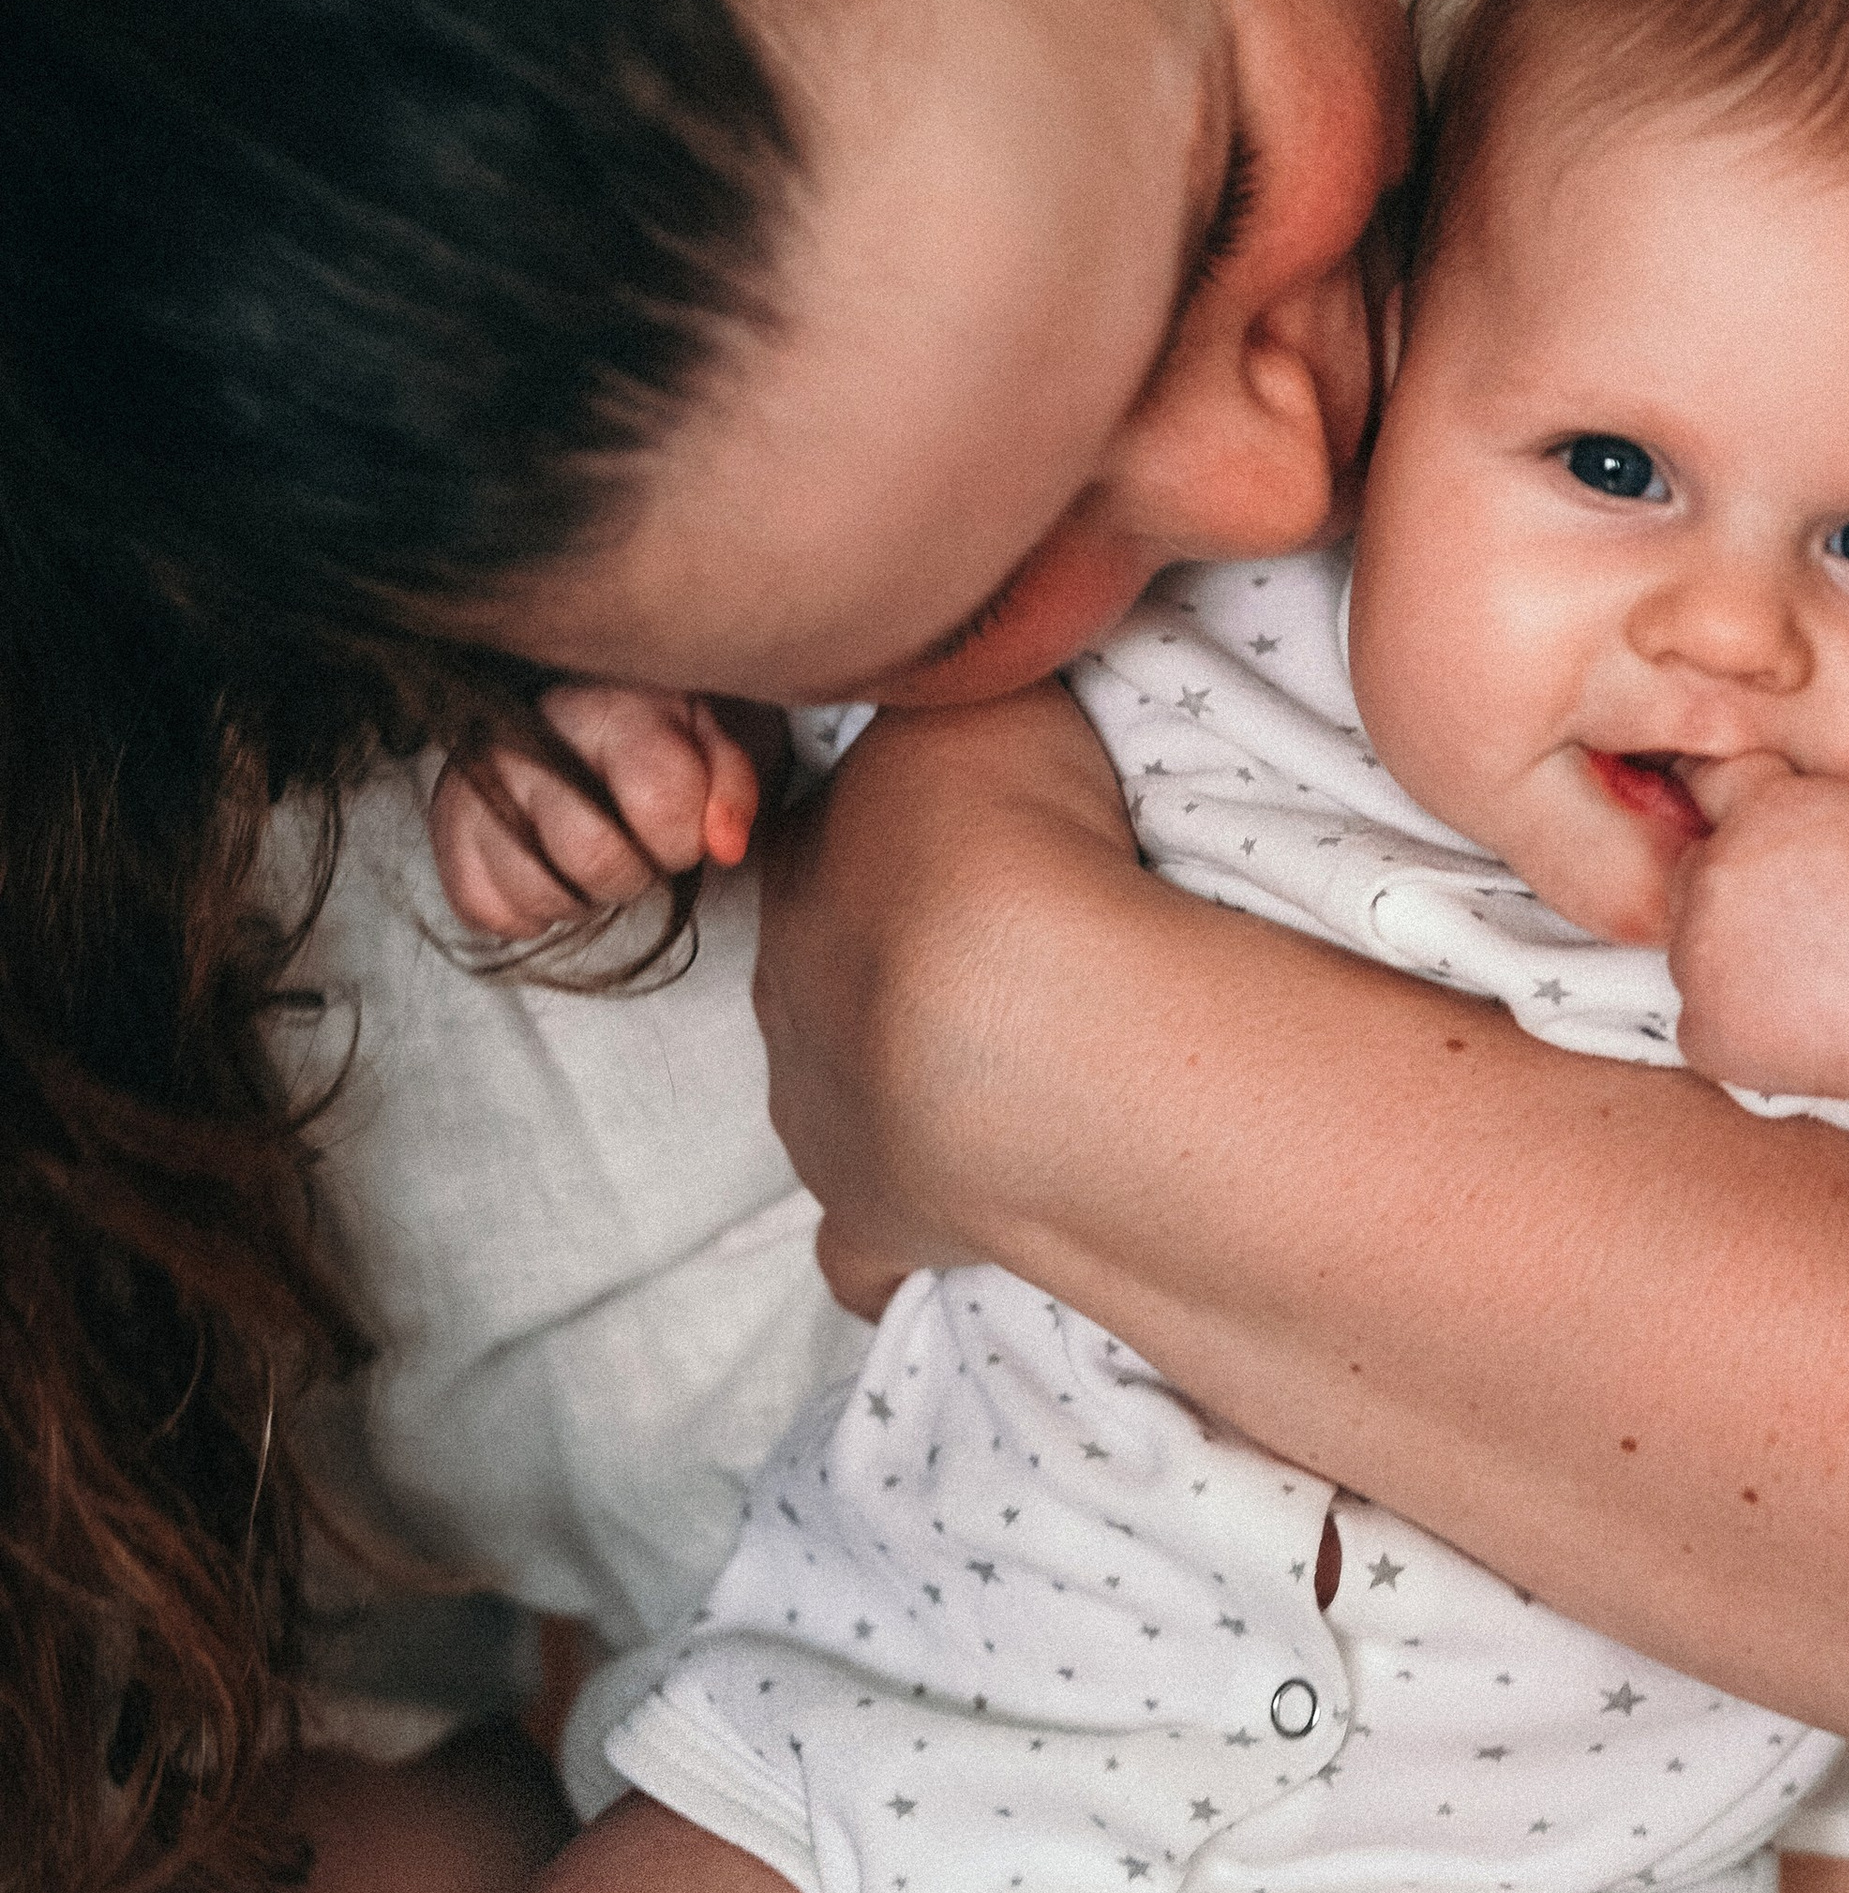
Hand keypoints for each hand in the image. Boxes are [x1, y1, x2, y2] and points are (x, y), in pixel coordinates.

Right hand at [427, 683, 764, 937]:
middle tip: (634, 849)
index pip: (660, 804)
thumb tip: (726, 846)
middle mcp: (524, 741)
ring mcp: (473, 787)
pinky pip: (486, 912)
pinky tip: (548, 870)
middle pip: (593, 858)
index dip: (683, 838)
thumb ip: (731, 786)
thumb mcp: (709, 739)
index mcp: (605, 708)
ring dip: (580, 897)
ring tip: (588, 856)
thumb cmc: (649, 735)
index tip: (681, 826)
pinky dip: (527, 912)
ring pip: (538, 894)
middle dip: (632, 873)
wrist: (570, 717)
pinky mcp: (444, 831)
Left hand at [756, 685, 1137, 1301]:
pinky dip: (887, 1246)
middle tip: (1003, 960)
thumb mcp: (998, 696)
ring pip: (831, 1096)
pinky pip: (857, 1253)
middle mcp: (789, 989)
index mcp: (810, 863)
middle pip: (825, 970)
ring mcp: (819, 1112)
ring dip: (900, 1089)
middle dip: (894, 967)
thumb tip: (995, 639)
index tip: (962, 844)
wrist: (1015, 1003)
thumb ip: (982, 679)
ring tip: (1008, 1080)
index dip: (892, 839)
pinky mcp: (871, 1216)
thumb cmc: (1005, 830)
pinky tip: (939, 1235)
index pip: (823, 840)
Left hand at [1662, 754, 1848, 1108]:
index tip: (1741, 830)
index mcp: (1759, 810)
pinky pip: (1704, 1020)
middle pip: (1694, 873)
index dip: (1728, 810)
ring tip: (1814, 978)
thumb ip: (1793, 804)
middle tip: (1802, 926)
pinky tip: (1802, 1024)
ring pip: (1693, 949)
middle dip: (1731, 893)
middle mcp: (1717, 872)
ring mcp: (1699, 953)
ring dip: (1729, 960)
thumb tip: (1741, 804)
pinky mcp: (1702, 1025)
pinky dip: (1738, 1027)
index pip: (1711, 785)